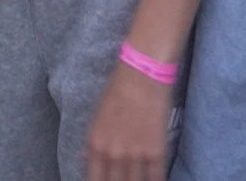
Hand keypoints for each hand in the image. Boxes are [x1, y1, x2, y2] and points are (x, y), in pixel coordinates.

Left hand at [86, 54, 174, 180]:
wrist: (142, 76)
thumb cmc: (117, 91)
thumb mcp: (96, 118)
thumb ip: (94, 143)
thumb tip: (89, 161)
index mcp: (95, 145)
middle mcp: (113, 154)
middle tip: (121, 179)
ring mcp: (135, 155)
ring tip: (136, 179)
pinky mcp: (156, 152)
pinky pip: (155, 178)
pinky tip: (152, 180)